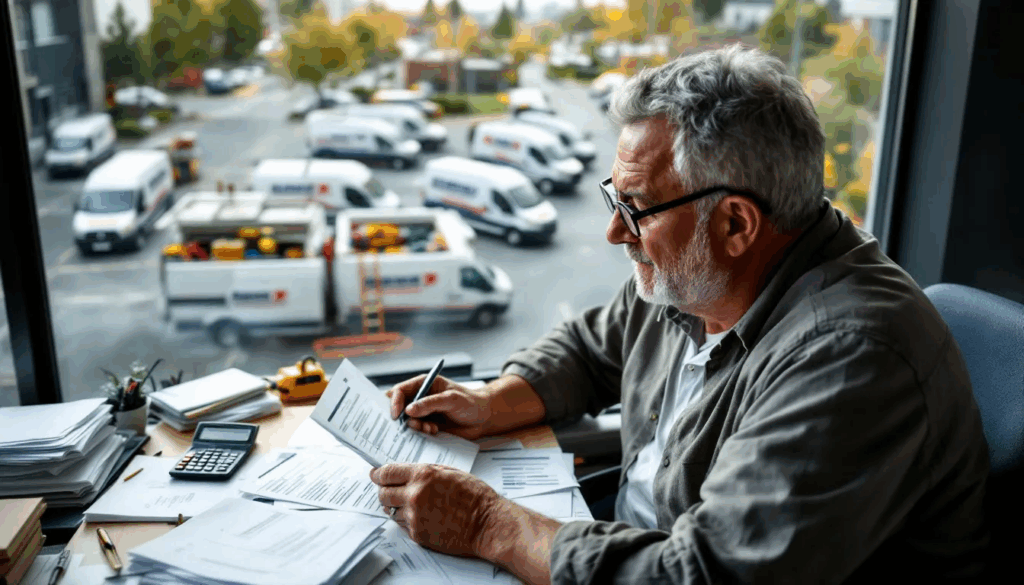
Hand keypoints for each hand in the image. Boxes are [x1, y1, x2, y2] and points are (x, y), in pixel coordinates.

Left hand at [370, 463, 504, 557]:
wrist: (487, 523)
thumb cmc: (474, 495)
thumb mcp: (449, 471)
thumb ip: (424, 471)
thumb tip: (403, 472)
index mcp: (423, 475)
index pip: (387, 473)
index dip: (378, 473)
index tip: (375, 474)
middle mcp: (414, 495)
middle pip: (383, 493)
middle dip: (383, 490)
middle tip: (387, 489)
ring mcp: (415, 517)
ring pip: (390, 510)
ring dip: (395, 506)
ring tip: (409, 503)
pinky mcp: (418, 534)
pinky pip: (402, 524)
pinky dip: (406, 519)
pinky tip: (421, 515)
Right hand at [386, 375, 491, 438]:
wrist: (483, 419)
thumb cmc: (470, 402)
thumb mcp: (451, 400)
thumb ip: (430, 404)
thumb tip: (408, 411)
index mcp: (423, 385)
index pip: (400, 390)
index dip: (394, 402)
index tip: (396, 416)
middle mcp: (420, 398)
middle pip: (398, 407)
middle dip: (401, 418)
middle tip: (411, 426)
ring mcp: (423, 413)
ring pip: (406, 422)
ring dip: (414, 427)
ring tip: (429, 429)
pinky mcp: (427, 426)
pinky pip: (415, 432)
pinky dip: (420, 434)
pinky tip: (433, 432)